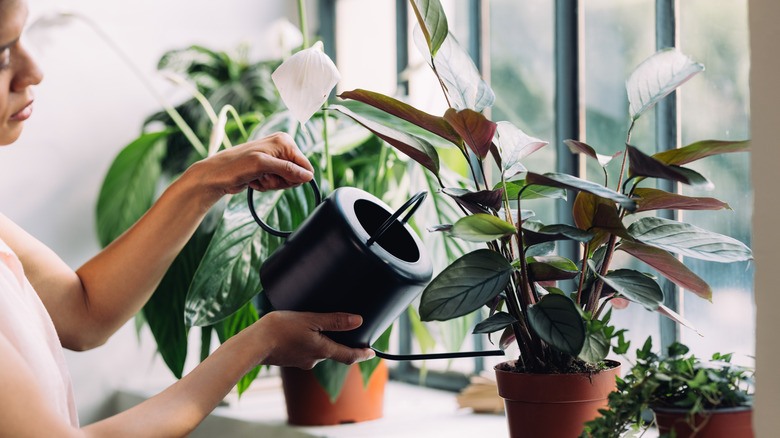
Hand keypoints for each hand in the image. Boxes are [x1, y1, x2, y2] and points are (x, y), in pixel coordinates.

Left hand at [186, 132, 314, 203]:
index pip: (305, 166)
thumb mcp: (263, 165)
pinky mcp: (267, 170)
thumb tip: (308, 176)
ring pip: (286, 182)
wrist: (216, 175)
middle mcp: (281, 149)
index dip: (295, 177)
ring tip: (258, 178)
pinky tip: (254, 180)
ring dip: (271, 184)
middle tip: (265, 177)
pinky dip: (266, 186)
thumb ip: (288, 170)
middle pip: (297, 175)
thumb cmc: (235, 165)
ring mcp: (274, 160)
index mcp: (284, 142)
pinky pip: (276, 184)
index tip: (279, 178)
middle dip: (281, 181)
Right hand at [250, 311, 375, 369]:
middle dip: (339, 343)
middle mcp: (314, 359)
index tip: (372, 353)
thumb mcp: (310, 320)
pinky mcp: (290, 359)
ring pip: (318, 351)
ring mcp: (301, 361)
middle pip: (333, 352)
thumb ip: (335, 320)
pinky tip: (300, 333)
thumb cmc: (280, 330)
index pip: (348, 356)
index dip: (362, 354)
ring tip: (318, 326)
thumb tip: (358, 321)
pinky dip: (308, 343)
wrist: (253, 344)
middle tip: (347, 331)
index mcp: (322, 350)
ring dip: (321, 341)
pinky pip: (304, 351)